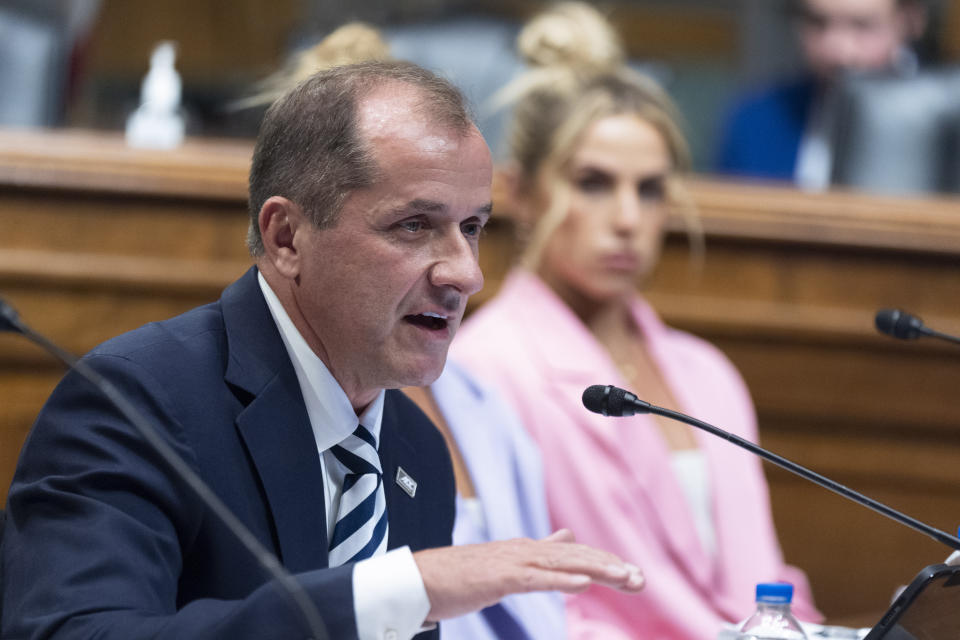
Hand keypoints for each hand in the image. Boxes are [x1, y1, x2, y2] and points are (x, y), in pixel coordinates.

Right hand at [413, 528, 643, 620]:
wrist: (420, 579)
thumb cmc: (460, 576)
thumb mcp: (507, 564)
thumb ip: (539, 551)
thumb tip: (567, 536)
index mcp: (528, 550)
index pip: (575, 555)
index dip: (605, 563)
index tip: (633, 576)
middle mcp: (525, 550)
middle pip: (576, 557)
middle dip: (610, 567)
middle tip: (640, 580)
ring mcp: (512, 562)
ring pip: (562, 564)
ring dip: (595, 570)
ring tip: (624, 578)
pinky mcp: (499, 577)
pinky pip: (535, 578)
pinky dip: (561, 578)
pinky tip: (583, 583)